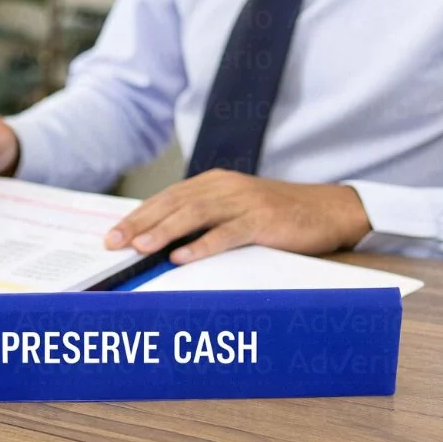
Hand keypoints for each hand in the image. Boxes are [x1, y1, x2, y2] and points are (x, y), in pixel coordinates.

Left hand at [105, 169, 371, 263]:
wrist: (331, 210)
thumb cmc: (279, 217)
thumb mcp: (235, 212)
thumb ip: (202, 221)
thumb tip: (161, 243)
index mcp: (213, 184)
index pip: (166, 199)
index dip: (137, 216)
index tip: (111, 235)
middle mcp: (224, 188)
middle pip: (173, 204)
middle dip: (139, 223)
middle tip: (112, 242)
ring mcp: (244, 202)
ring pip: (194, 215)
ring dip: (163, 232)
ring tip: (138, 247)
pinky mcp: (263, 220)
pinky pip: (227, 233)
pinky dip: (202, 245)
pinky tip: (181, 257)